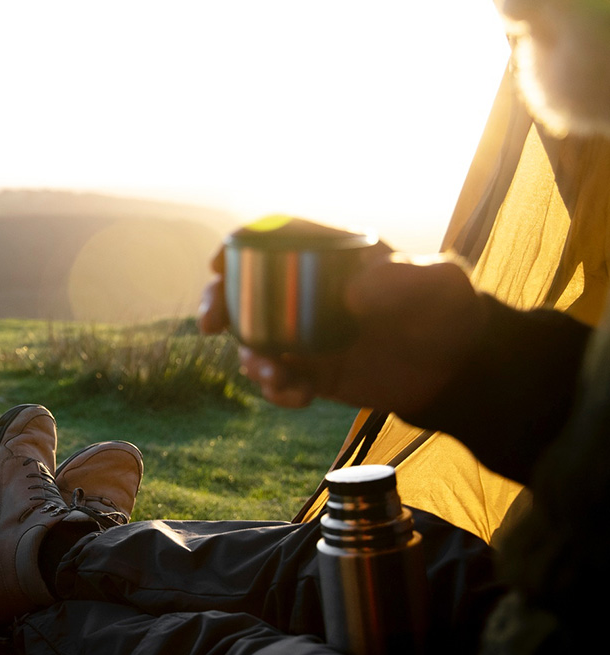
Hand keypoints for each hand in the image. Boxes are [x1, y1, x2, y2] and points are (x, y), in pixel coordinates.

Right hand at [199, 248, 488, 414]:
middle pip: (247, 290)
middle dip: (219, 304)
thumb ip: (402, 280)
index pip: (276, 240)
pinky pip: (278, 379)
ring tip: (273, 376)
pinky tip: (297, 397)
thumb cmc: (449, 310)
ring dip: (250, 358)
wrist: (459, 368)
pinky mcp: (312, 371)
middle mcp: (309, 293)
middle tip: (212, 324)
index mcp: (332, 258)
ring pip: (254, 339)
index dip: (239, 247)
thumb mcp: (438, 285)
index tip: (218, 263)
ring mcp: (306, 333)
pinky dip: (277, 390)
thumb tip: (350, 293)